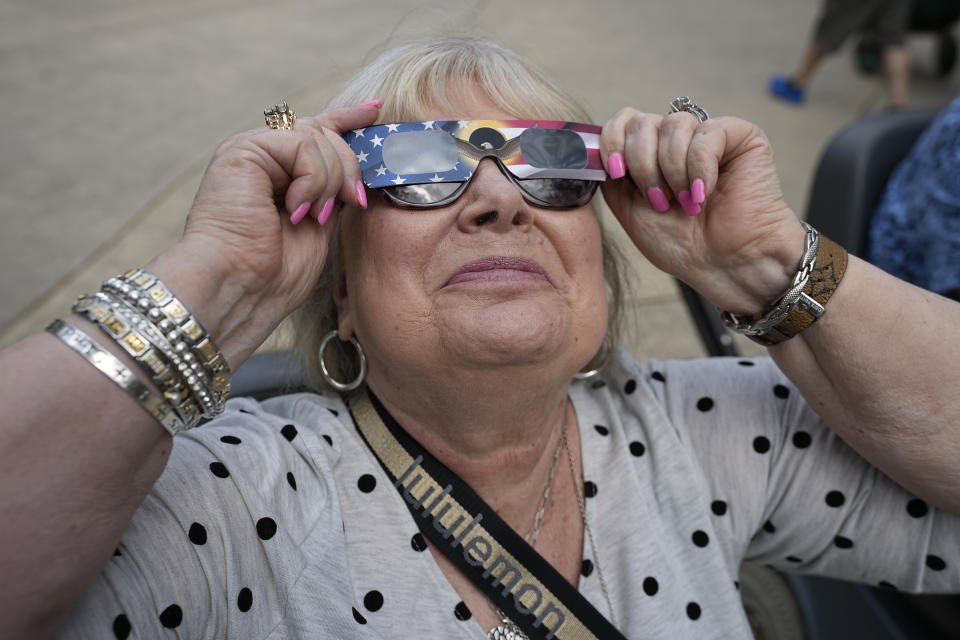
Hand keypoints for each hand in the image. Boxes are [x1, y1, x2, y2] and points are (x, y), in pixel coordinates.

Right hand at [146, 102, 379, 364]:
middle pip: (324, 132)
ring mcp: (250, 151)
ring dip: (330, 182)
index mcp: (276, 173)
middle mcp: (261, 157)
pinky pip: (302, 145)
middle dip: (349, 167)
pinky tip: (296, 209)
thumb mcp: (318, 227)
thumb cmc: (272, 275)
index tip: (375, 110)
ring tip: (312, 217)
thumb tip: (355, 173)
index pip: (314, 131)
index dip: (346, 119)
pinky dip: (312, 180)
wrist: (239, 288)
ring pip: (317, 137)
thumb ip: (331, 193)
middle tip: (351, 203)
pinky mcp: (243, 150)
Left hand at [599, 108, 805, 312]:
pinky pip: (708, 133)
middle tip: (660, 202)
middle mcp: (676, 139)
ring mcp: (707, 135)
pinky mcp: (740, 136)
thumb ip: (611, 179)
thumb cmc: (681, 244)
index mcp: (649, 153)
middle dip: (644, 166)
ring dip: (673, 171)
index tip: (617, 173)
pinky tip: (705, 193)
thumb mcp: (630, 211)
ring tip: (687, 204)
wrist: (725, 265)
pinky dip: (700, 167)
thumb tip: (592, 150)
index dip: (613, 142)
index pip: (622, 121)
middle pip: (642, 122)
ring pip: (673, 125)